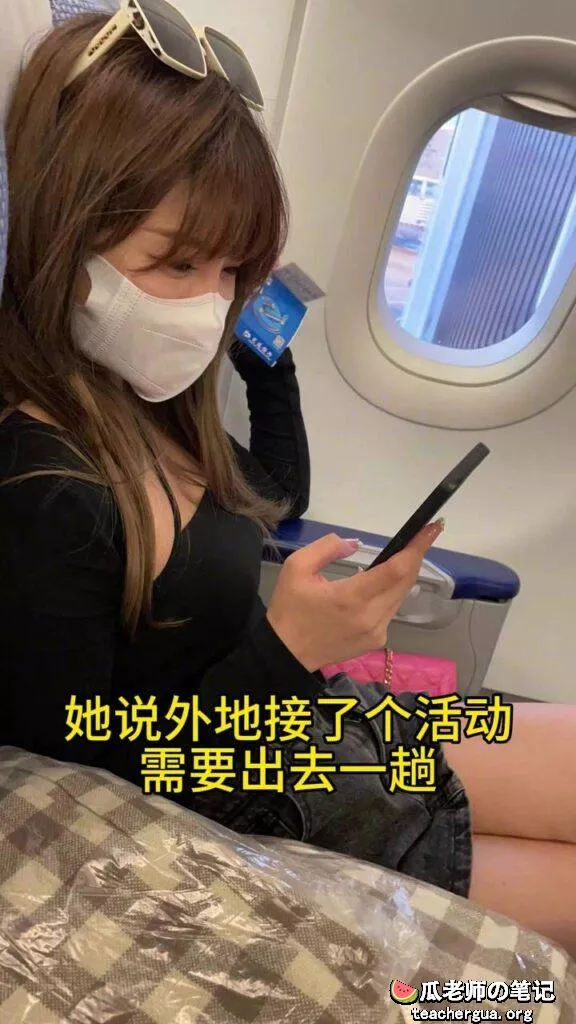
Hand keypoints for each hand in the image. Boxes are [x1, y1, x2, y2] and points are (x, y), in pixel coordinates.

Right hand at [266, 522, 443, 670]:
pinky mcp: (377, 641)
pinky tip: (378, 587)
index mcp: (351, 597)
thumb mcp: (296, 568)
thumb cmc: (289, 609)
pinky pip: (391, 610)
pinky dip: (390, 594)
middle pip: (406, 581)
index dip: (417, 547)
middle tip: (421, 536)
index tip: (431, 529)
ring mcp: (377, 632)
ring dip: (403, 575)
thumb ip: (327, 548)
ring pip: (400, 596)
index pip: (396, 570)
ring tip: (400, 557)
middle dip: (415, 556)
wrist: (286, 654)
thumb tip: (356, 544)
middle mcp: (371, 617)